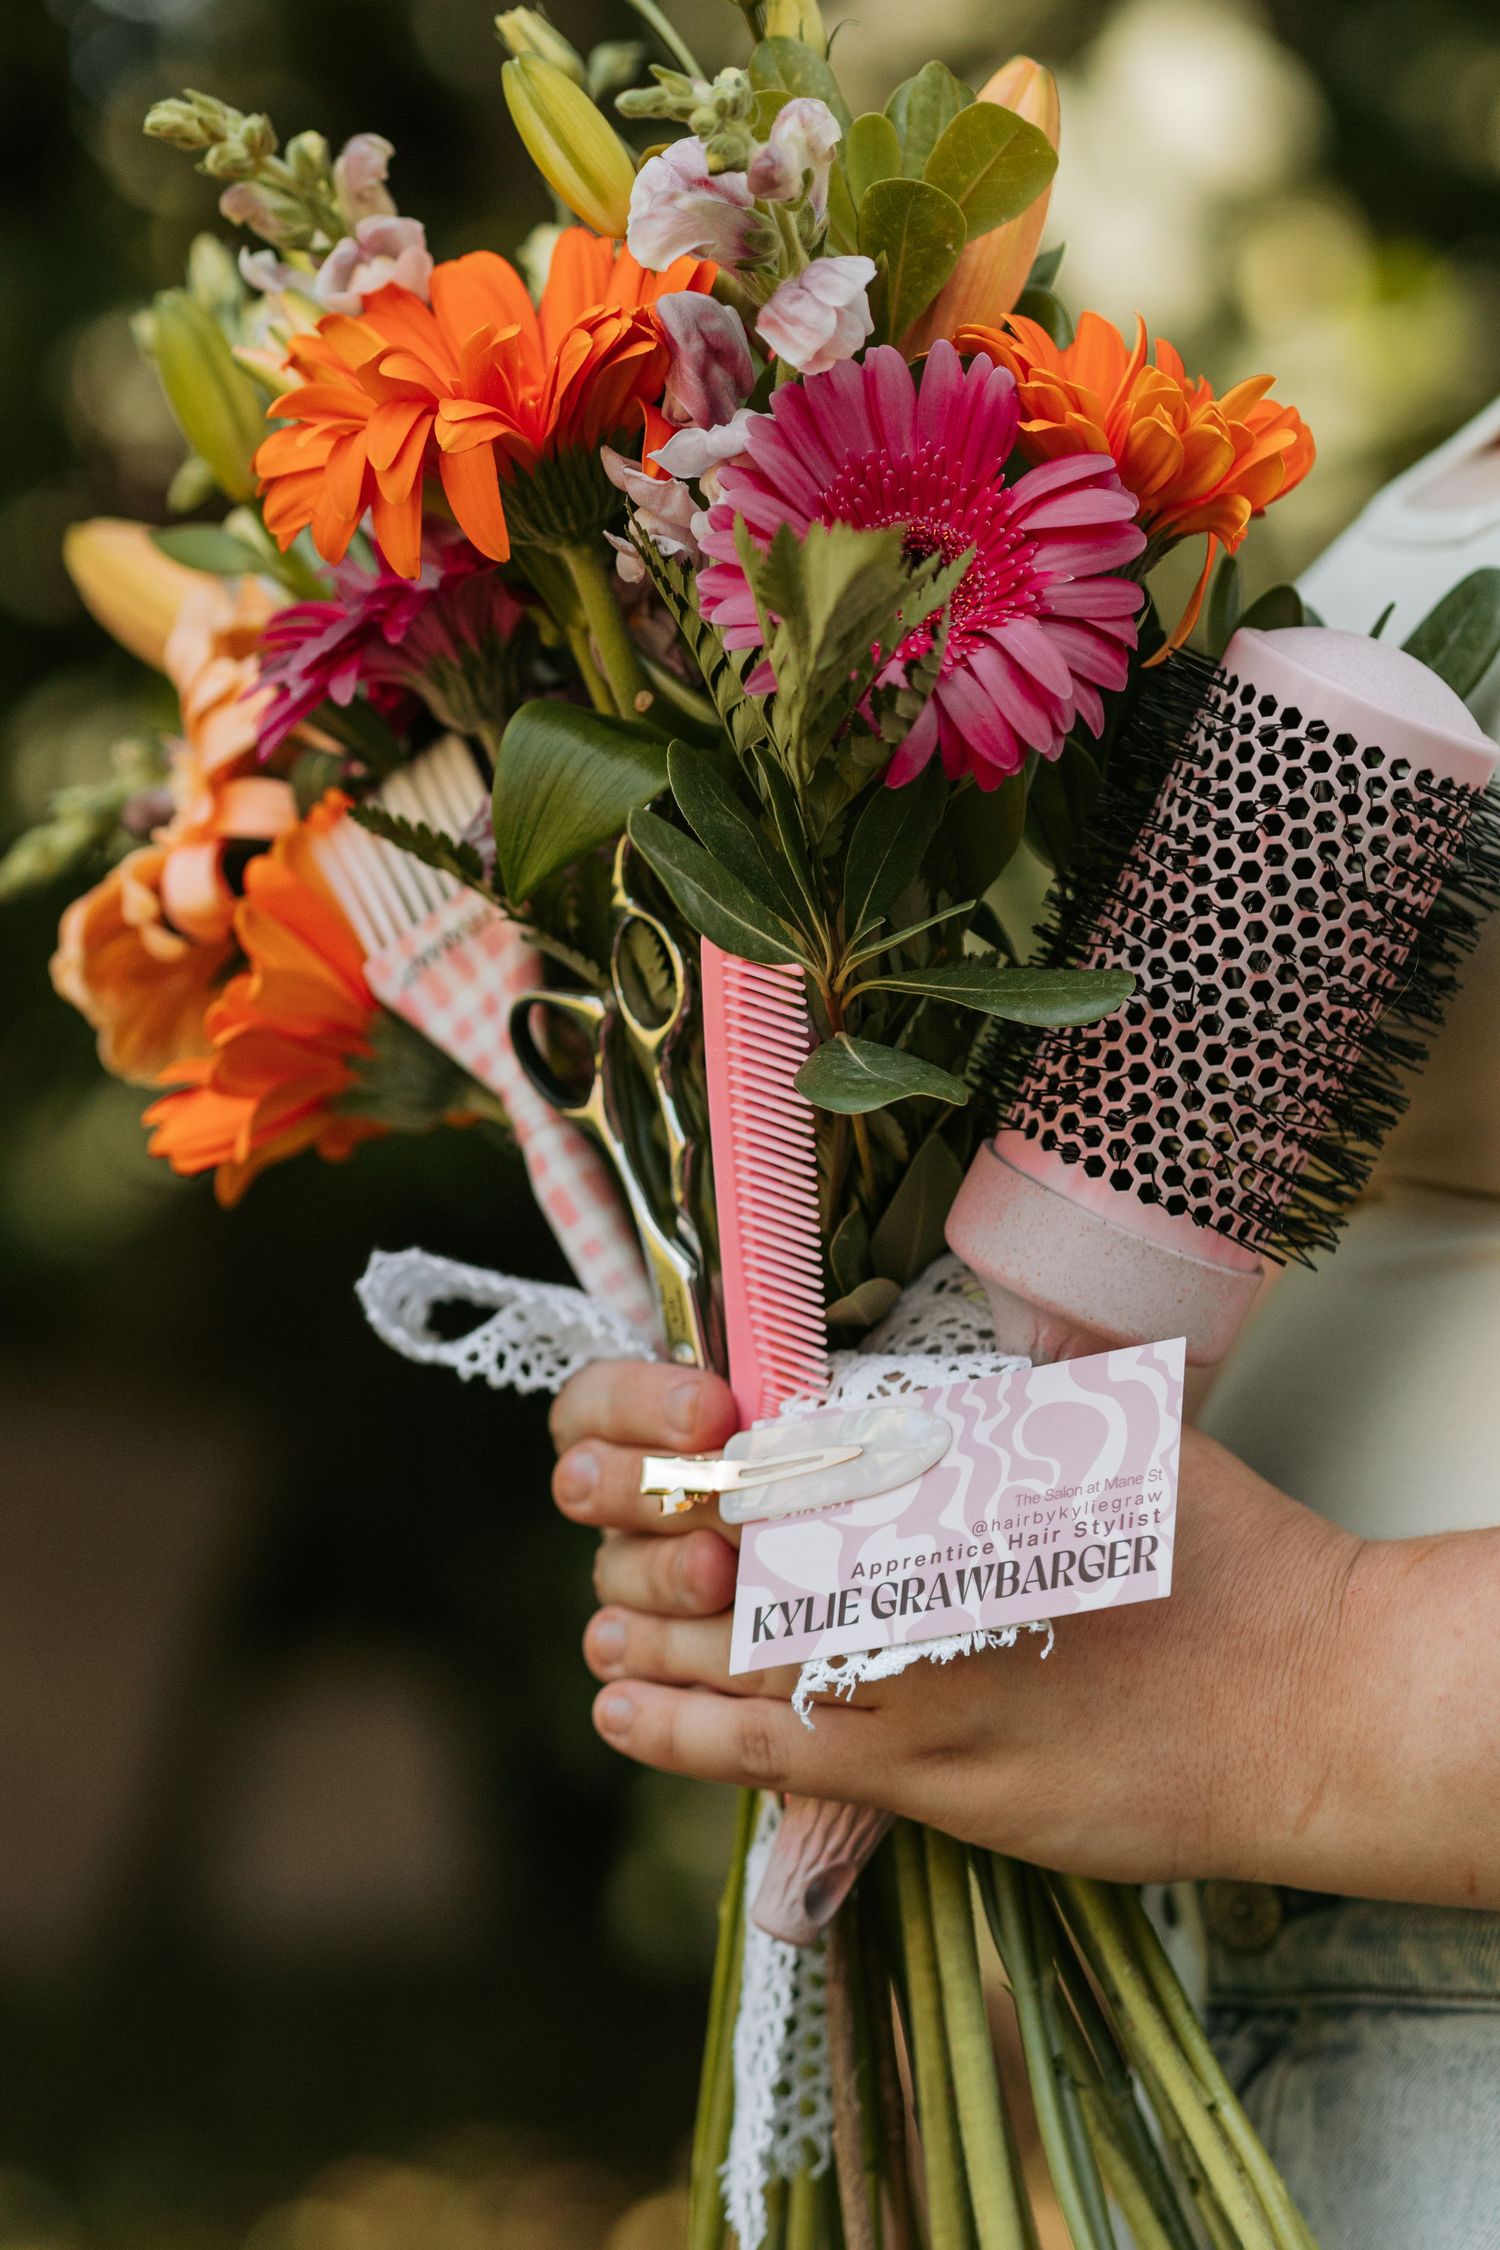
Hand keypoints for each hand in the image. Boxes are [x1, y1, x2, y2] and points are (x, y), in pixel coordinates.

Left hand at [551, 1359, 1499, 1902]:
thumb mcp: (1108, 1425)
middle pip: (719, 1545)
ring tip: (610, 1627)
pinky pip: (760, 1750)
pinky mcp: (921, 1774)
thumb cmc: (1220, 1547)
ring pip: (720, 1648)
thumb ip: (1007, 1388)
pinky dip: (677, 1729)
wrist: (1300, 1696)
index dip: (682, 1455)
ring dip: (649, 1632)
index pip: (759, 1445)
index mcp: (939, 1456)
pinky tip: (624, 1708)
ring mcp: (904, 1670)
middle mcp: (905, 1555)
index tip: (671, 1458)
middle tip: (628, 1546)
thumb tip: (946, 1356)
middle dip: (650, 1544)